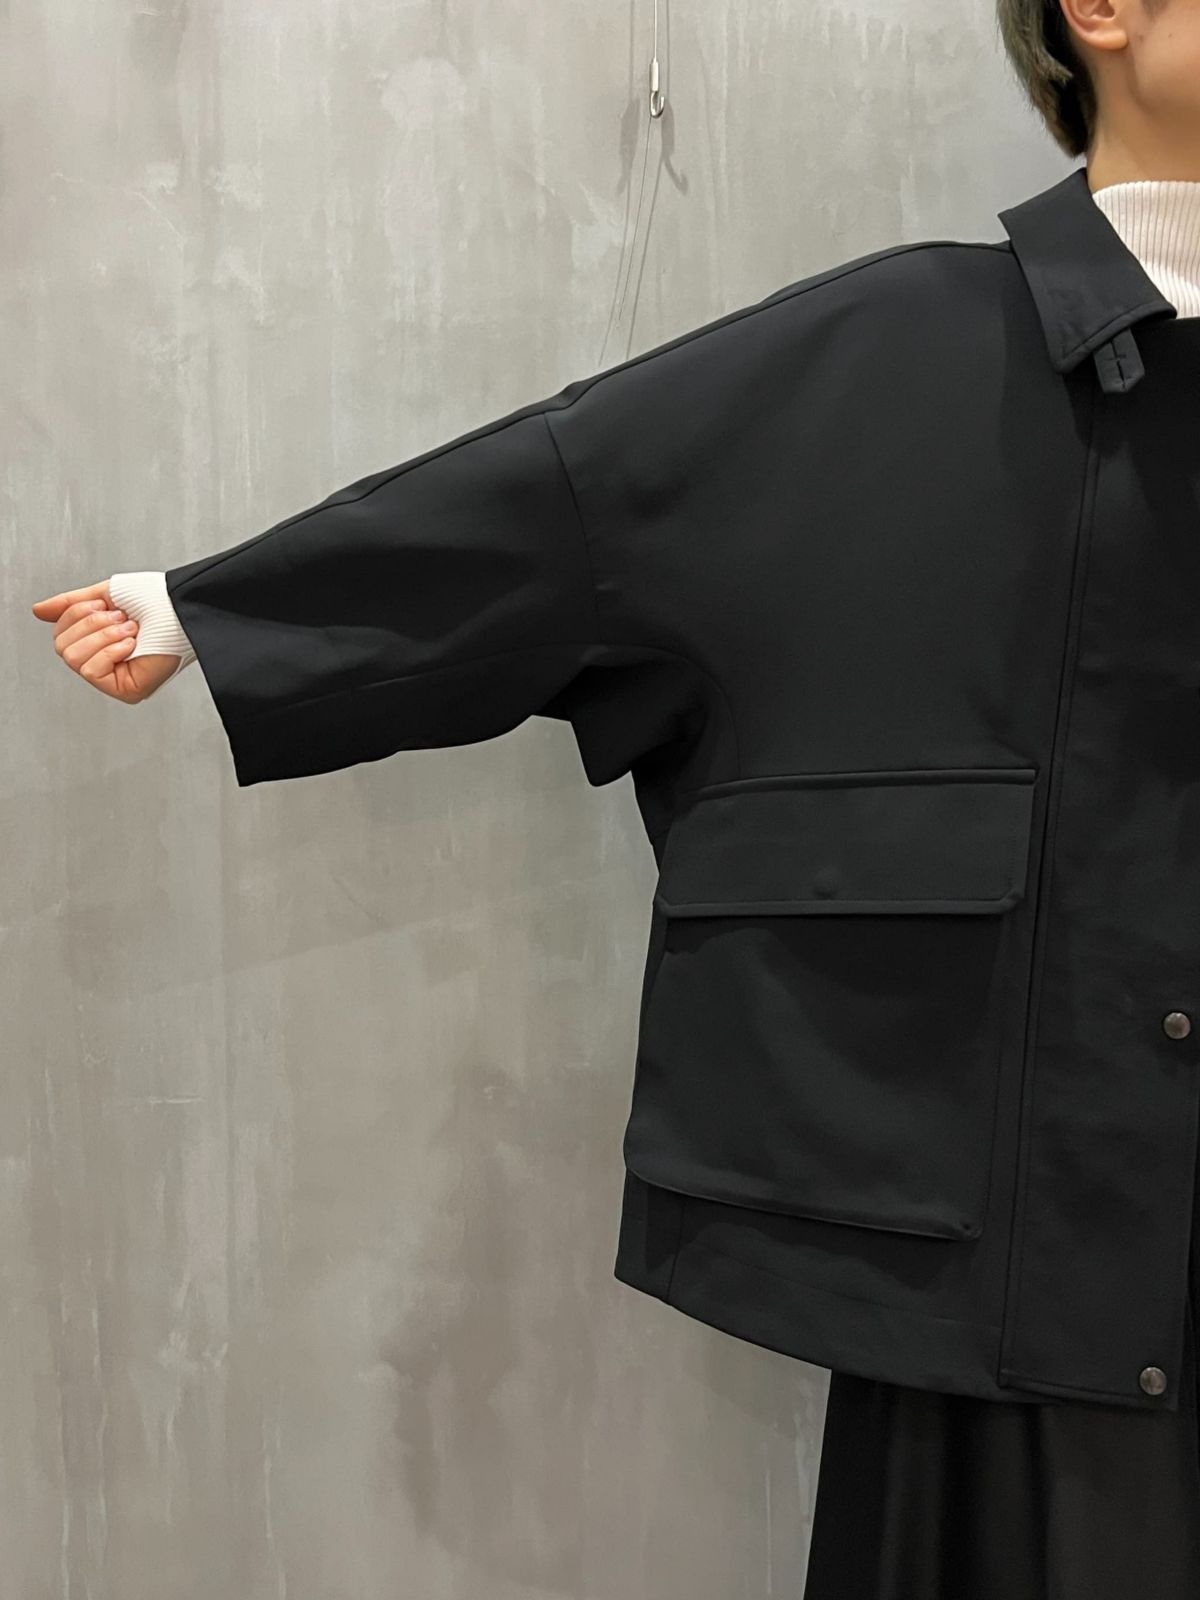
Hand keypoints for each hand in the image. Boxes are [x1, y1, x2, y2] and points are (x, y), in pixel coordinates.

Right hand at [31, 580, 182, 703]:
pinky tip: (131, 645)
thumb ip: (70, 605)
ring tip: (130, 630)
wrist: (179, 608)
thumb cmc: (155, 600)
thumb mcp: (104, 595)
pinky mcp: (127, 691)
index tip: (106, 605)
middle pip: (62, 647)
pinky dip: (109, 651)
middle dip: (91, 626)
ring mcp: (115, 678)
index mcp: (98, 640)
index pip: (60, 634)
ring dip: (103, 636)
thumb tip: (38, 611)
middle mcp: (105, 661)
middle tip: (121, 619)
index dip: (76, 615)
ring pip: (73, 659)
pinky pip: (91, 672)